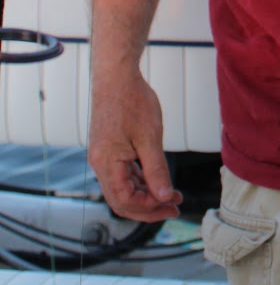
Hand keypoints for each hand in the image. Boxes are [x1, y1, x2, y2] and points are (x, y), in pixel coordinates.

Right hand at [88, 69, 182, 221]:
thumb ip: (156, 170)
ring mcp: (103, 157)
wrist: (116, 76)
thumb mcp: (150, 138)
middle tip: (175, 207)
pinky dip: (139, 181)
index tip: (173, 203)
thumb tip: (163, 196)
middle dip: (148, 208)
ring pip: (122, 188)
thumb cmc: (132, 101)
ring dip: (146, 195)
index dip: (149, 208)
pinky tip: (157, 180)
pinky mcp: (108, 150)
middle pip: (121, 200)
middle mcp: (100, 164)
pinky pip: (122, 174)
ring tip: (171, 195)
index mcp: (107, 163)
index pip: (125, 200)